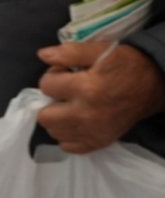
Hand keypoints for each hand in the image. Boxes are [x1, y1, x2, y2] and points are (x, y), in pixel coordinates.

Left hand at [37, 40, 164, 152]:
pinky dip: (68, 135)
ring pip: (54, 132)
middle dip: (49, 102)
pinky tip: (76, 121)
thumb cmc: (125, 65)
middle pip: (44, 116)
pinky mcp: (100, 142)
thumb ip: (69, 52)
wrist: (154, 86)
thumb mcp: (100, 51)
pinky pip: (68, 146)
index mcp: (87, 89)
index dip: (52, 76)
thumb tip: (42, 55)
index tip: (65, 73)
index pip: (45, 86)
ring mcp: (94, 132)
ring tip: (72, 106)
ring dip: (57, 118)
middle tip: (64, 93)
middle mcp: (87, 115)